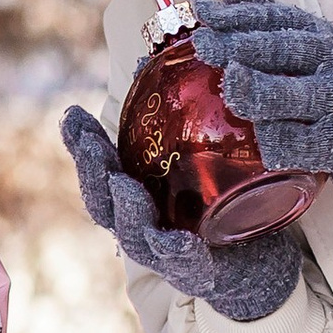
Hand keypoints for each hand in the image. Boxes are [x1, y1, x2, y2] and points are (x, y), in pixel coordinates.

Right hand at [60, 105, 301, 324]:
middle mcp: (141, 227)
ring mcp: (166, 254)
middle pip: (104, 203)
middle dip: (93, 172)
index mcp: (135, 198)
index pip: (99, 170)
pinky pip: (186, 265)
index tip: (71, 113)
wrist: (260, 266)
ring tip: (125, 186)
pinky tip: (180, 241)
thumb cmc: (222, 206)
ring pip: (136, 235)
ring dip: (127, 211)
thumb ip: (170, 115)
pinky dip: (179, 253)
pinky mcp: (200, 274)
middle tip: (89, 143)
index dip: (81, 144)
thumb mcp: (198, 156)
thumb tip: (150, 58)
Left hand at [189, 0, 332, 208]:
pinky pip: (296, 144)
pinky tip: (260, 140)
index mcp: (320, 36)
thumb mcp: (313, 38)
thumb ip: (267, 13)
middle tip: (204, 44)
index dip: (239, 15)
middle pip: (281, 52)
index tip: (204, 12)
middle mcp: (329, 65)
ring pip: (289, 97)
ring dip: (258, 92)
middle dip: (239, 47)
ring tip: (232, 85)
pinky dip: (275, 142)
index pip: (276, 20)